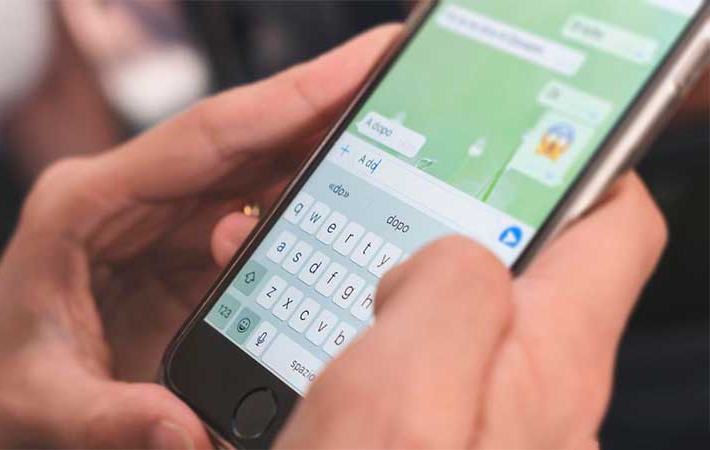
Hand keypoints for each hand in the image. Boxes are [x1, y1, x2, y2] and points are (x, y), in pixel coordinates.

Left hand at [0, 26, 400, 447]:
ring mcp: (161, 218)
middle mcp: (130, 195)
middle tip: (392, 75)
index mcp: (87, 204)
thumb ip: (114, 419)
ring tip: (389, 123)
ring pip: (254, 166)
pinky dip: (305, 198)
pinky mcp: (183, 248)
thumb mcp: (46, 407)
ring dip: (320, 143)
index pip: (203, 138)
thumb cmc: (4, 390)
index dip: (286, 99)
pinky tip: (350, 190)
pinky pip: (255, 212)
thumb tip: (189, 433)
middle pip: (242, 137)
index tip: (357, 67)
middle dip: (320, 102)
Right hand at [271, 173, 665, 447]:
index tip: (518, 135)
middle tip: (384, 214)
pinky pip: (433, 370)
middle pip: (530, 269)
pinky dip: (388, 345)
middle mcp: (539, 399)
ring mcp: (499, 428)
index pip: (614, 224)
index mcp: (545, 363)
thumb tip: (450, 250)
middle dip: (457, 229)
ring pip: (469, 319)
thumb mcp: (398, 397)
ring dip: (406, 289)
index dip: (577, 162)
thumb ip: (445, 292)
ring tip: (340, 284)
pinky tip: (334, 356)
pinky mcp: (452, 444)